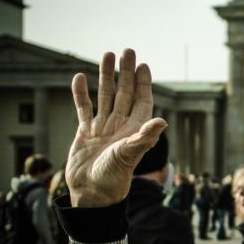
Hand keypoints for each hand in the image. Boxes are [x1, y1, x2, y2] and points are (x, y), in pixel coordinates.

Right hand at [66, 50, 166, 206]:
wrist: (91, 193)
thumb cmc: (114, 177)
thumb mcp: (131, 154)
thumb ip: (145, 137)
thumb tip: (163, 120)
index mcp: (136, 129)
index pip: (142, 100)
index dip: (144, 83)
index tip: (143, 64)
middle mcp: (121, 126)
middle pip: (124, 93)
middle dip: (126, 72)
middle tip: (127, 50)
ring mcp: (103, 128)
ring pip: (105, 96)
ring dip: (105, 76)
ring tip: (106, 55)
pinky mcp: (85, 133)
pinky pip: (83, 109)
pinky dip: (81, 94)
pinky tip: (80, 78)